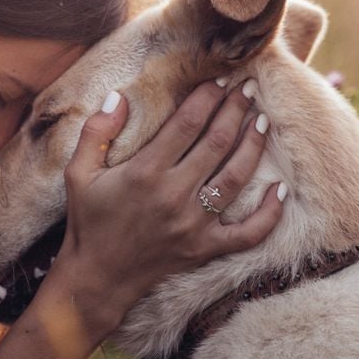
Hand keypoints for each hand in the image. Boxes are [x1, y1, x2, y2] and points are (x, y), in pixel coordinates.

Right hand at [49, 80, 283, 338]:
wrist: (96, 278)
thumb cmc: (88, 221)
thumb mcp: (78, 173)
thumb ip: (96, 132)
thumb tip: (120, 97)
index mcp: (144, 172)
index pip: (187, 123)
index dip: (207, 97)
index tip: (219, 80)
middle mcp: (173, 195)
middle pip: (217, 143)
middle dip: (235, 110)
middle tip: (248, 89)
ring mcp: (194, 224)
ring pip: (236, 177)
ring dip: (253, 146)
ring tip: (262, 121)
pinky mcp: (205, 248)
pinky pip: (249, 232)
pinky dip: (270, 213)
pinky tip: (281, 189)